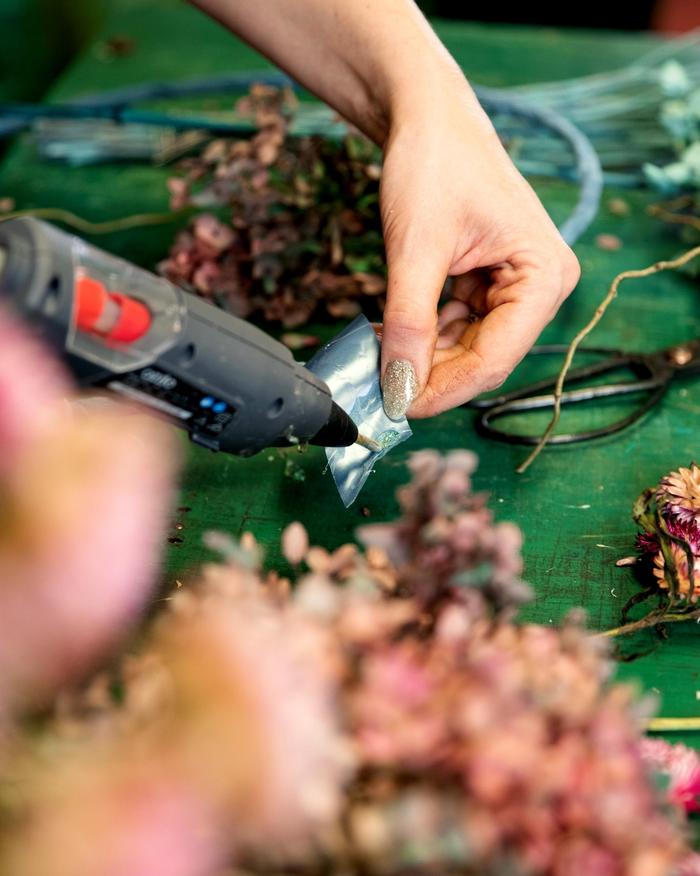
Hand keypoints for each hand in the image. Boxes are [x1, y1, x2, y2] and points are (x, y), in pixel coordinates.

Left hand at [379, 79, 579, 419]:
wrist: (427, 117)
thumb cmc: (433, 163)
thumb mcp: (417, 249)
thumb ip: (409, 323)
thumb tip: (399, 388)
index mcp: (543, 276)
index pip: (495, 359)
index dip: (443, 389)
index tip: (396, 406)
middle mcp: (539, 287)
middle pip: (482, 359)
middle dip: (430, 376)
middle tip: (379, 388)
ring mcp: (515, 288)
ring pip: (466, 349)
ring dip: (422, 359)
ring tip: (378, 362)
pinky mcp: (489, 285)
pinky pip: (456, 328)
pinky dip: (423, 338)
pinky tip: (391, 339)